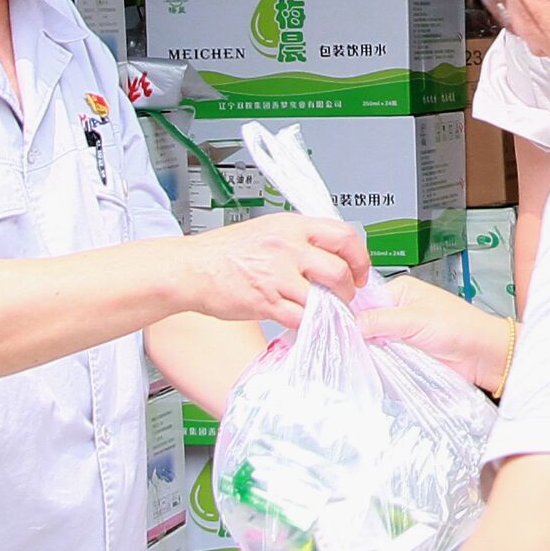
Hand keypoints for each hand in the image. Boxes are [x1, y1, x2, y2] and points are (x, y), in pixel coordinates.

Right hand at [177, 213, 369, 326]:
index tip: (358, 270)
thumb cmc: (223, 252)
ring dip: (333, 309)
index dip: (359, 257)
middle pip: (340, 268)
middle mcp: (288, 247)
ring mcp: (278, 275)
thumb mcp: (265, 230)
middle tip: (346, 295)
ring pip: (325, 296)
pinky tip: (306, 324)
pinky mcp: (267, 301)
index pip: (343, 235)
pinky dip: (310, 325)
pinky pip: (302, 318)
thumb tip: (326, 254)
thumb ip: (298, 239)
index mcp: (291, 226)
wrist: (190, 269)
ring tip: (327, 312)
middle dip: (350, 288)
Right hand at [358, 274, 512, 393]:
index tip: (337, 327)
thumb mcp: (415, 319)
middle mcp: (398, 309)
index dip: (350, 312)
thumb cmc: (460, 328)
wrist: (483, 355)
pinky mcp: (406, 351)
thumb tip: (351, 323)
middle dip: (358, 333)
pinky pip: (383, 355)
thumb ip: (381, 321)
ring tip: (357, 356)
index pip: (364, 298)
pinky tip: (370, 363)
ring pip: (373, 339)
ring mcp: (401, 331)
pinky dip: (378, 360)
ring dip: (368, 348)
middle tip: (345, 345)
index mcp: (400, 291)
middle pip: (366, 320)